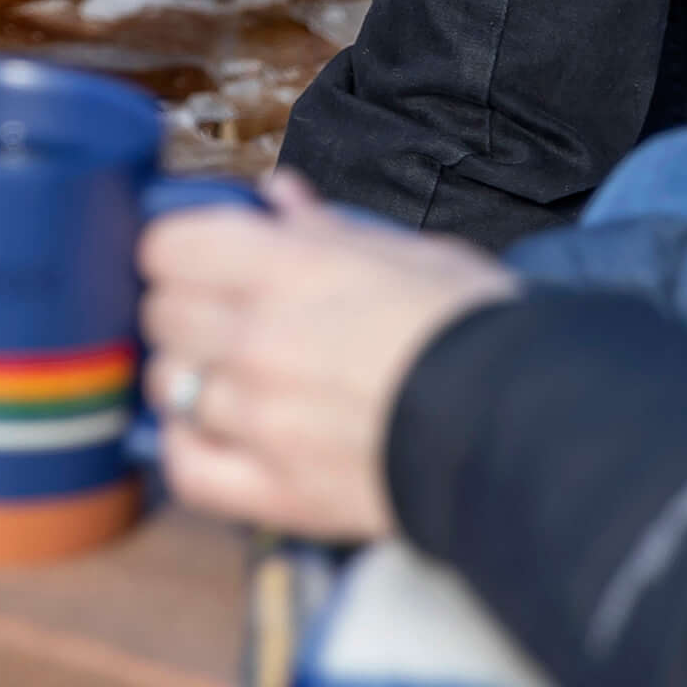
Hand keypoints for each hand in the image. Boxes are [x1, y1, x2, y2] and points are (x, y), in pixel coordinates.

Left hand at [140, 175, 518, 541]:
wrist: (527, 426)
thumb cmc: (474, 328)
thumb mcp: (407, 251)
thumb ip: (325, 225)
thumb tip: (277, 196)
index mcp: (286, 266)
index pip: (165, 245)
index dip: (177, 249)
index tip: (198, 260)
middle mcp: (259, 337)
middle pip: (159, 313)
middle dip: (182, 310)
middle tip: (218, 319)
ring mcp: (261, 417)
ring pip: (165, 385)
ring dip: (187, 378)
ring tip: (225, 378)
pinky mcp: (278, 491)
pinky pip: (186, 467)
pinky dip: (187, 449)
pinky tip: (215, 435)